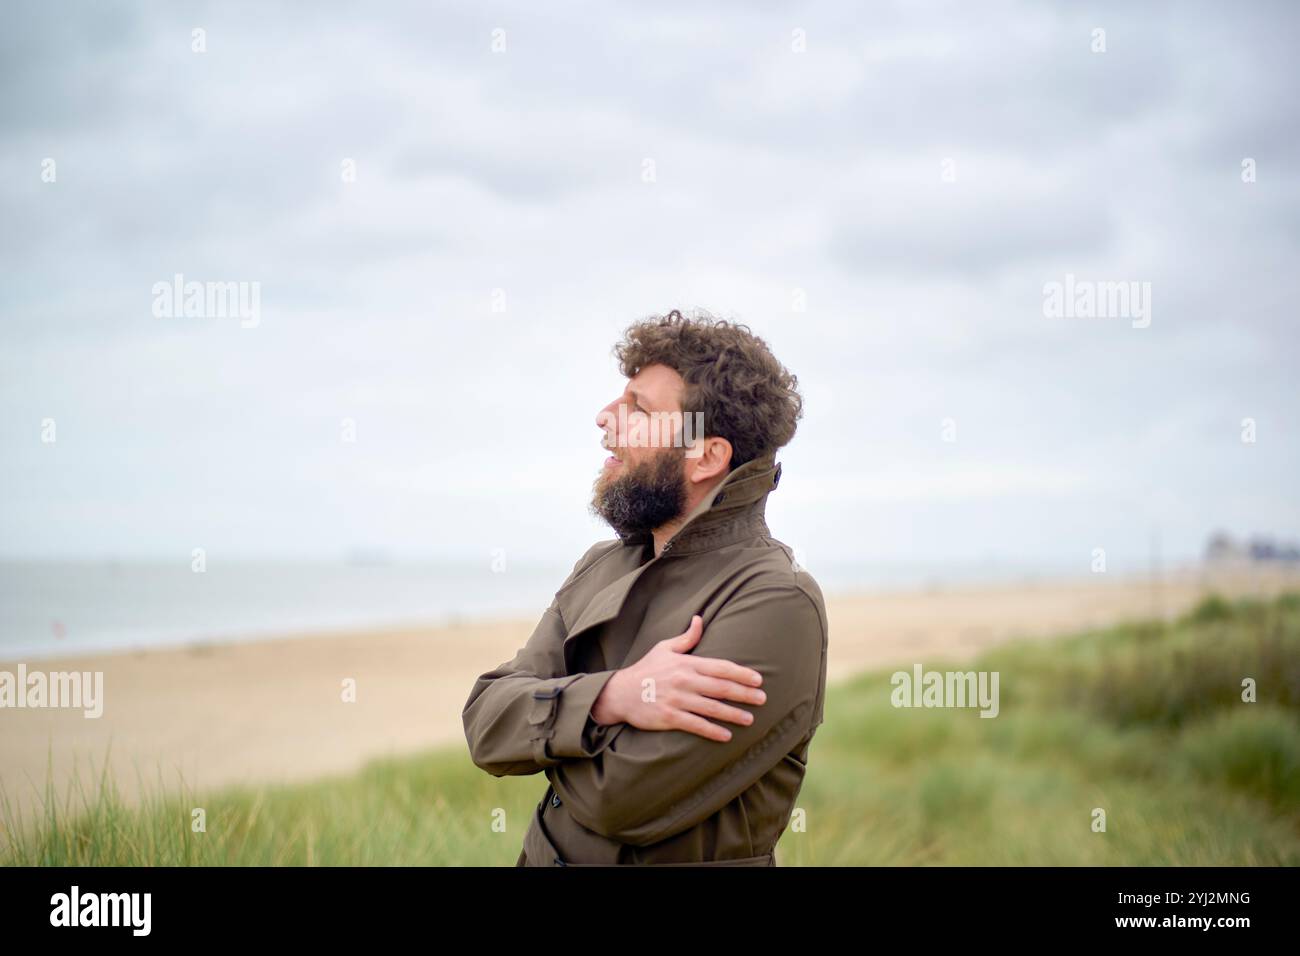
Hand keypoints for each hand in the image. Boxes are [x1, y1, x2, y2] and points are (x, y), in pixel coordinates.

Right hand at [590, 614, 765, 740]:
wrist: (620, 692)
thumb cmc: (645, 669)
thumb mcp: (664, 648)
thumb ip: (686, 638)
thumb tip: (699, 619)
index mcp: (686, 663)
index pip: (721, 667)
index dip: (742, 673)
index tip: (758, 679)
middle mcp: (684, 680)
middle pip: (721, 687)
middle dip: (744, 694)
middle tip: (763, 699)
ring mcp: (677, 699)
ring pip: (712, 708)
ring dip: (733, 714)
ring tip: (750, 719)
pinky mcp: (669, 717)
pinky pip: (695, 725)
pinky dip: (712, 731)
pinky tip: (726, 735)